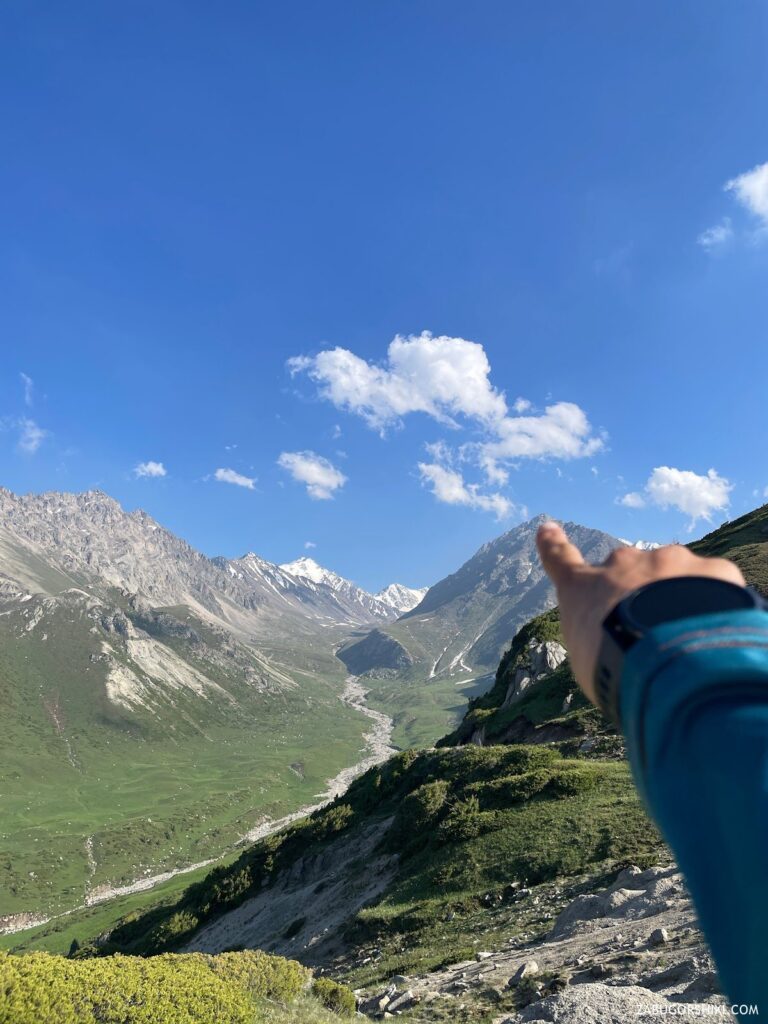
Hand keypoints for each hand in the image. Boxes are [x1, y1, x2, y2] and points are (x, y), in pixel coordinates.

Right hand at [535, 522, 745, 705]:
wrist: (661, 655)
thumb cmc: (612, 667)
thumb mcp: (591, 664)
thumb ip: (603, 642)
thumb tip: (625, 644)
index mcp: (583, 589)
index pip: (562, 562)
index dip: (554, 546)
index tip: (548, 530)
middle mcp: (621, 565)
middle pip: (631, 572)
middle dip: (642, 593)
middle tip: (655, 632)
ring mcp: (668, 561)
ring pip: (677, 577)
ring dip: (682, 601)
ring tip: (689, 639)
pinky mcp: (710, 569)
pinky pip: (716, 585)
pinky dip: (718, 606)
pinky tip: (719, 633)